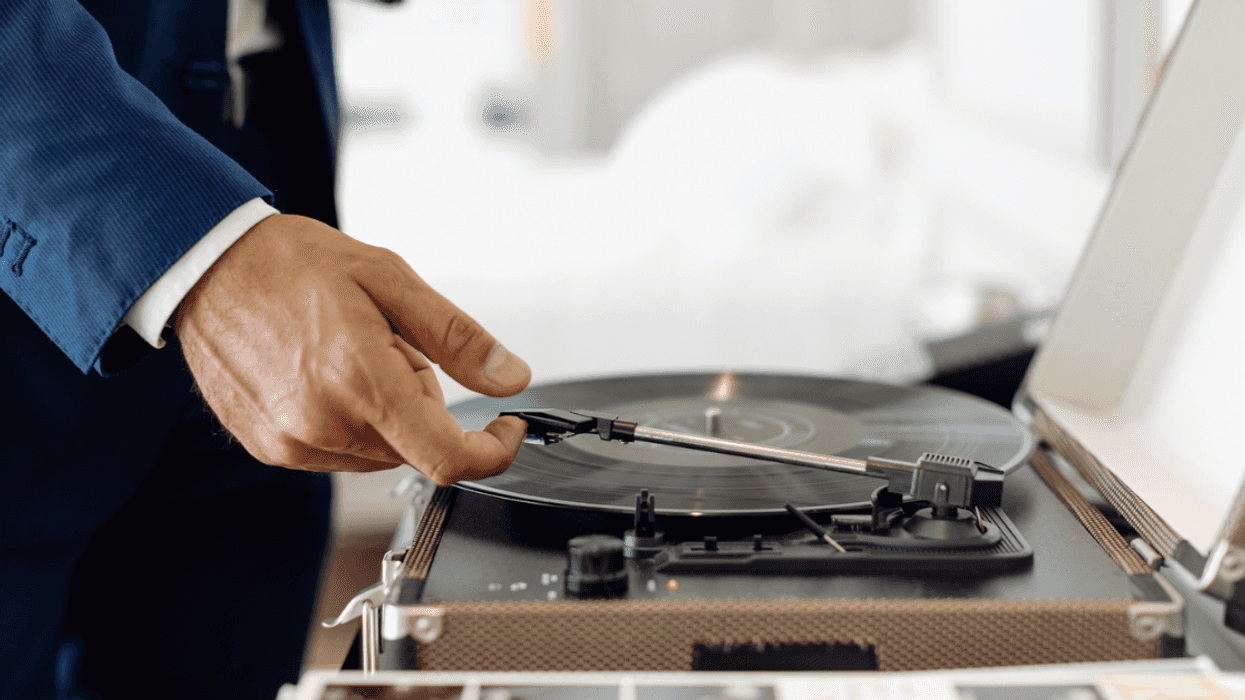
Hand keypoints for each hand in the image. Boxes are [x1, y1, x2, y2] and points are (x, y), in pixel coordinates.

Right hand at [175, 214, 530, 483]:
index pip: (448, 458)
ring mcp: (292, 443)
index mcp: (360, 382)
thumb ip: (456, 337)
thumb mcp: (390, 280)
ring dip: (383, 413)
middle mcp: (323, 425)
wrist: (206, 265)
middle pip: (416, 447)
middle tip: (389, 345)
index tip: (505, 428)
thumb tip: (511, 378)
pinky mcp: (270, 449)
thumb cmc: (292, 264)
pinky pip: (338, 452)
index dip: (492, 451)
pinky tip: (320, 373)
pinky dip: (347, 420)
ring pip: (379, 451)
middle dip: (422, 403)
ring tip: (346, 353)